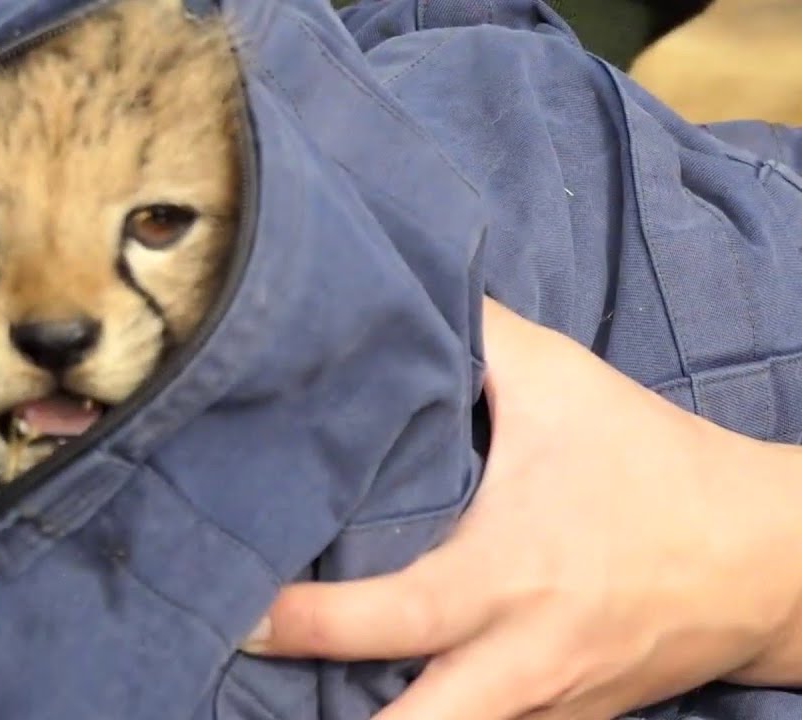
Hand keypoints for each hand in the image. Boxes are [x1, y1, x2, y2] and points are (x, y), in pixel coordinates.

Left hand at [242, 298, 801, 719]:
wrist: (766, 560)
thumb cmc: (652, 463)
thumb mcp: (560, 382)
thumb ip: (472, 337)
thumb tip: (389, 284)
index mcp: (506, 577)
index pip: (388, 619)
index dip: (305, 626)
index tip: (242, 615)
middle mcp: (518, 662)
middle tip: (245, 683)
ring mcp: (542, 709)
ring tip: (293, 700)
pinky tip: (377, 696)